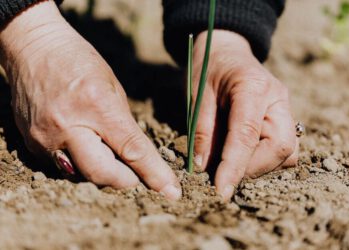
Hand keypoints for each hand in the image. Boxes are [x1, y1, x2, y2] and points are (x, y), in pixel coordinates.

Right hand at [0, 1, 180, 199]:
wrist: (34, 49)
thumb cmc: (79, 62)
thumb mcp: (113, 87)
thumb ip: (124, 125)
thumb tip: (135, 157)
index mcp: (97, 105)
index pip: (132, 150)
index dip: (154, 174)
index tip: (171, 192)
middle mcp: (68, 126)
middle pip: (103, 174)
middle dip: (126, 181)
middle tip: (137, 176)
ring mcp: (46, 138)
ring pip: (82, 176)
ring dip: (103, 173)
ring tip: (108, 155)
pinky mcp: (31, 144)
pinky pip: (63, 168)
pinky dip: (80, 164)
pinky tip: (84, 146)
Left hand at [192, 30, 297, 200]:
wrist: (227, 51)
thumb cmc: (209, 68)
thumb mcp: (197, 94)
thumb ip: (202, 129)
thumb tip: (204, 167)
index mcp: (253, 87)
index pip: (247, 134)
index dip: (234, 166)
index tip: (221, 190)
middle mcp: (277, 98)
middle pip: (280, 147)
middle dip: (252, 168)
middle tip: (224, 174)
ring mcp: (286, 108)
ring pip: (287, 152)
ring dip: (260, 166)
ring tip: (232, 162)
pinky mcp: (285, 118)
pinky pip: (285, 149)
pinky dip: (266, 159)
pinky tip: (245, 154)